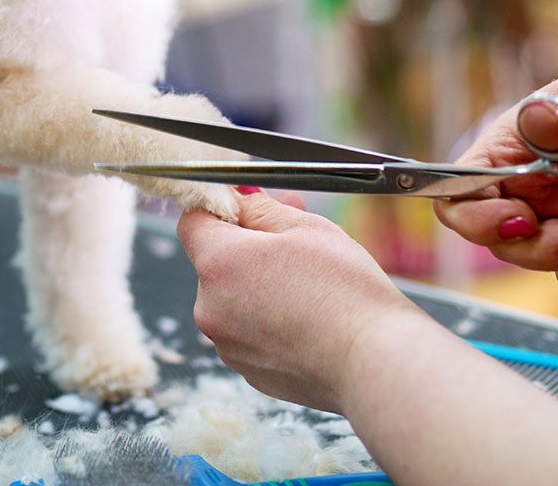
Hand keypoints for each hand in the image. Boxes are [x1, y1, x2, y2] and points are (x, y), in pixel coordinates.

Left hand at [178, 191, 415, 413]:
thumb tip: (239, 197)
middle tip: (293, 236)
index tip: (249, 208)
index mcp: (217, 263)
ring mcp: (228, 346)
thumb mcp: (304, 227)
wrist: (378, 365)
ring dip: (259, 284)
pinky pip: (249, 333)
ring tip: (310, 282)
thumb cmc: (345, 291)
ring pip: (233, 298)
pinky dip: (270, 321)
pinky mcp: (251, 373)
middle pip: (214, 262)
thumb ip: (259, 207)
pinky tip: (309, 318)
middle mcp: (210, 308)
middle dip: (248, 246)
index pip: (192, 221)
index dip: (220, 209)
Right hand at [433, 80, 557, 270]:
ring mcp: (538, 219)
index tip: (521, 218)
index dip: (475, 216)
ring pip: (528, 254)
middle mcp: (510, 192)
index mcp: (496, 158)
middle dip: (526, 244)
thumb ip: (549, 117)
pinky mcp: (557, 236)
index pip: (455, 193)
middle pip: (489, 236)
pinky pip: (554, 260)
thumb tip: (537, 113)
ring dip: (552, 251)